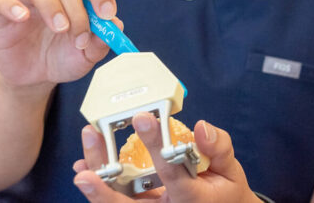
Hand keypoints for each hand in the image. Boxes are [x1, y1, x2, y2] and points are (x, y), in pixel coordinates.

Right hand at [0, 0, 117, 88]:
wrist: (34, 77)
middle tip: (80, 36)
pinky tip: (23, 18)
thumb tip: (116, 25)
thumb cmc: (64, 57)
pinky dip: (12, 5)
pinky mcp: (2, 13)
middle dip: (77, 8)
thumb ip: (102, 41)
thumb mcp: (87, 56)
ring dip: (50, 3)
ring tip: (59, 29)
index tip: (107, 13)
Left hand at [72, 113, 259, 202]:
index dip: (156, 144)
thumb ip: (219, 148)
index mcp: (192, 198)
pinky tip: (86, 171)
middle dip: (104, 190)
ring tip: (82, 166)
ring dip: (97, 188)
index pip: (172, 171)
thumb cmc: (225, 191)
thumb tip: (201, 127)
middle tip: (85, 173)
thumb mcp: (232, 170)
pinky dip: (100, 190)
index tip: (142, 118)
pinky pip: (120, 202)